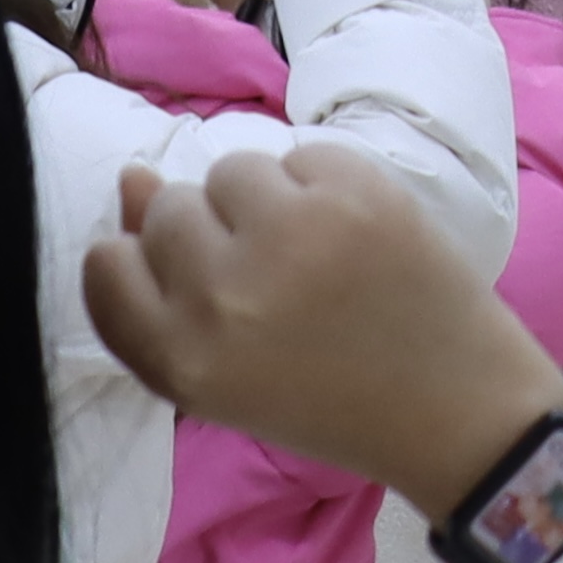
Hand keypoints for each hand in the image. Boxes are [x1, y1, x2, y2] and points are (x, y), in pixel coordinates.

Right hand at [82, 145, 562, 518]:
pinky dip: (325, 184)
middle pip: (167, 209)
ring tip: (313, 250)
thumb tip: (133, 179)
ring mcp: (292, 236)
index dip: (146, 263)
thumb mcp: (221, 375)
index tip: (197, 279)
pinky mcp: (356, 195)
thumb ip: (161, 292)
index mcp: (181, 357)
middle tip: (274, 274)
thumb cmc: (330, 400)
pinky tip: (355, 233)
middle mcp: (223, 295)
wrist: (456, 408)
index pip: (106, 267)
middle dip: (212, 230)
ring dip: (264, 199)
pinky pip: (304, 155)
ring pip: (231, 169)